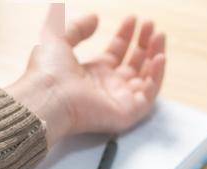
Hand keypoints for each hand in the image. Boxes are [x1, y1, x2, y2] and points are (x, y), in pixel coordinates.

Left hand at [6, 5, 165, 146]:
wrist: (48, 97)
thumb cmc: (47, 73)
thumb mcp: (57, 39)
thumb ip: (77, 27)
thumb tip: (94, 17)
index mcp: (94, 72)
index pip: (117, 52)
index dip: (126, 35)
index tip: (133, 19)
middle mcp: (109, 86)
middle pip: (135, 63)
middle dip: (145, 43)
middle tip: (151, 25)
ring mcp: (120, 99)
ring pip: (146, 78)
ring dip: (155, 56)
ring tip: (159, 36)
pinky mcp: (127, 112)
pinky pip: (149, 95)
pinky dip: (157, 77)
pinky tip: (159, 57)